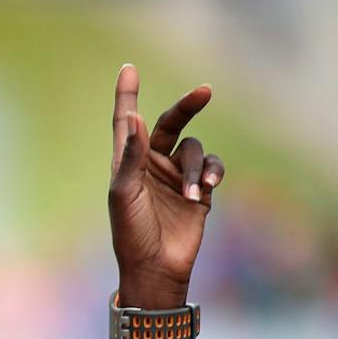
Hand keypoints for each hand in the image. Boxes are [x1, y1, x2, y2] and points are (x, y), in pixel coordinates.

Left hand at [107, 64, 222, 306]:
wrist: (156, 268)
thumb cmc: (131, 234)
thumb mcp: (125, 194)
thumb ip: (131, 156)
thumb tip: (136, 117)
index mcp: (128, 163)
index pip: (127, 121)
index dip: (127, 95)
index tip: (128, 69)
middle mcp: (152, 164)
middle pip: (170, 123)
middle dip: (187, 107)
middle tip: (205, 91)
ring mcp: (177, 176)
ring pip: (195, 150)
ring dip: (196, 170)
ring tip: (194, 195)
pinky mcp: (199, 191)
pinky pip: (212, 167)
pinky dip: (212, 173)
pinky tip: (207, 189)